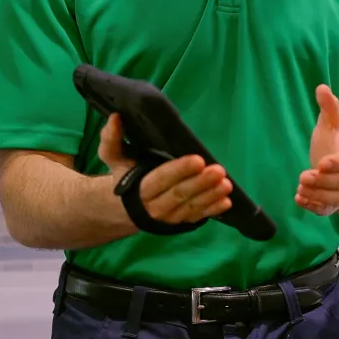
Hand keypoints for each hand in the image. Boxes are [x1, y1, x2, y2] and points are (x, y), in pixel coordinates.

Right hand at [98, 113, 231, 225]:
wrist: (120, 208)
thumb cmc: (123, 175)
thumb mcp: (114, 158)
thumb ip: (112, 139)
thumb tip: (116, 117)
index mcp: (138, 188)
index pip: (160, 179)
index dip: (179, 171)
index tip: (197, 159)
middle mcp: (153, 205)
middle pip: (178, 194)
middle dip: (200, 183)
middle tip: (218, 170)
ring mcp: (168, 216)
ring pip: (190, 207)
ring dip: (210, 196)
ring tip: (226, 185)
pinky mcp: (180, 221)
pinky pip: (197, 216)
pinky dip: (212, 210)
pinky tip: (226, 202)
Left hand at [296, 85, 338, 215]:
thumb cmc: (334, 145)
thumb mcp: (332, 125)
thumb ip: (329, 108)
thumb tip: (321, 87)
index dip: (337, 164)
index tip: (322, 163)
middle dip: (323, 181)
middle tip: (304, 176)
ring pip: (334, 198)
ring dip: (317, 195)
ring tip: (300, 188)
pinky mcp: (331, 205)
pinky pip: (326, 210)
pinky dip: (313, 206)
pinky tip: (299, 199)